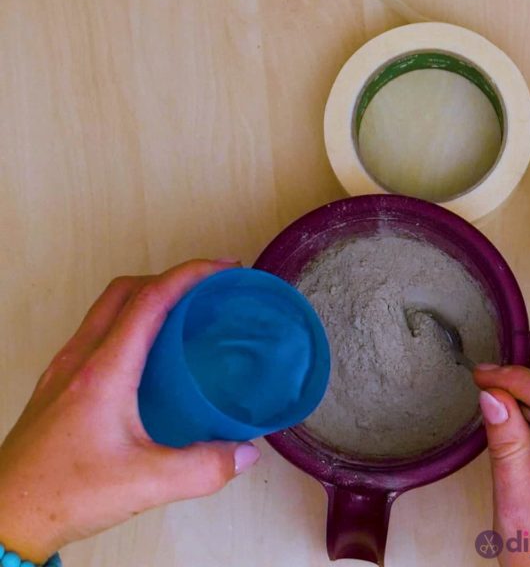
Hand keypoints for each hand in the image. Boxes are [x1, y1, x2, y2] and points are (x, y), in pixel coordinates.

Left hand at [0, 260, 261, 562]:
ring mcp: (63, 372)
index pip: (150, 299)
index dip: (191, 275)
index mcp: (103, 371)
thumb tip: (246, 452)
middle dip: (170, 277)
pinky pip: (96, 337)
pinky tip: (151, 361)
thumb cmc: (63, 495)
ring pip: (106, 312)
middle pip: (124, 291)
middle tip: (209, 289)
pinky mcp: (58, 390)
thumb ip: (205, 467)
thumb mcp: (147, 484)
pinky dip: (128, 328)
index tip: (225, 270)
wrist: (6, 519)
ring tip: (185, 317)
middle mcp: (79, 361)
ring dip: (146, 300)